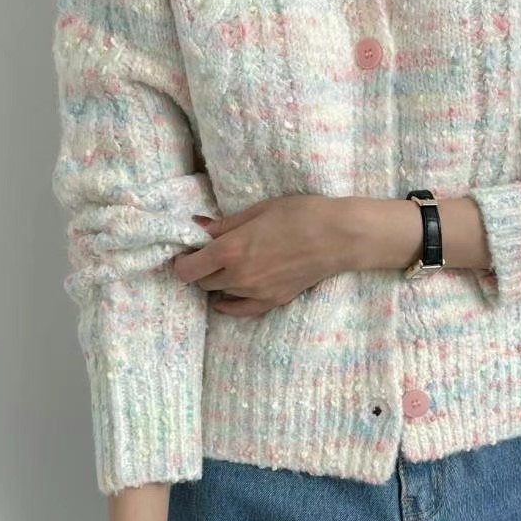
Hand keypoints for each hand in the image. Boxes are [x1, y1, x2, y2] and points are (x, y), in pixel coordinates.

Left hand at [172, 193, 354, 316]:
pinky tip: (228, 298)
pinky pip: (241, 310)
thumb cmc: (300, 214)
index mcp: (229, 250)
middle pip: (203, 282)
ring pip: (222, 293)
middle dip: (201, 269)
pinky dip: (231, 303)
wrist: (338, 236)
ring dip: (219, 281)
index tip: (187, 252)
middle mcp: (238, 276)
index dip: (182, 262)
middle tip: (210, 255)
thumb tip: (199, 227)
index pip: (187, 269)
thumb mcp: (258, 210)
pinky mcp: (272, 301)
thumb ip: (225, 224)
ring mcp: (255, 292)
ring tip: (229, 267)